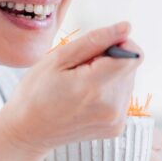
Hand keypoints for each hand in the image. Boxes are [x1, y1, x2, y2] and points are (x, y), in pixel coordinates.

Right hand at [0, 22, 143, 155]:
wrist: (27, 133)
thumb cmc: (35, 93)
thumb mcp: (58, 59)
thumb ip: (95, 41)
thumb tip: (126, 27)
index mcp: (95, 87)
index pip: (134, 55)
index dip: (119, 44)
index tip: (98, 49)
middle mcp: (111, 107)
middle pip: (130, 67)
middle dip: (110, 61)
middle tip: (80, 71)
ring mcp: (115, 121)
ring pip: (127, 81)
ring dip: (109, 77)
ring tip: (81, 86)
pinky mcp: (116, 129)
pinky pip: (122, 98)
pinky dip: (108, 93)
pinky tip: (86, 99)